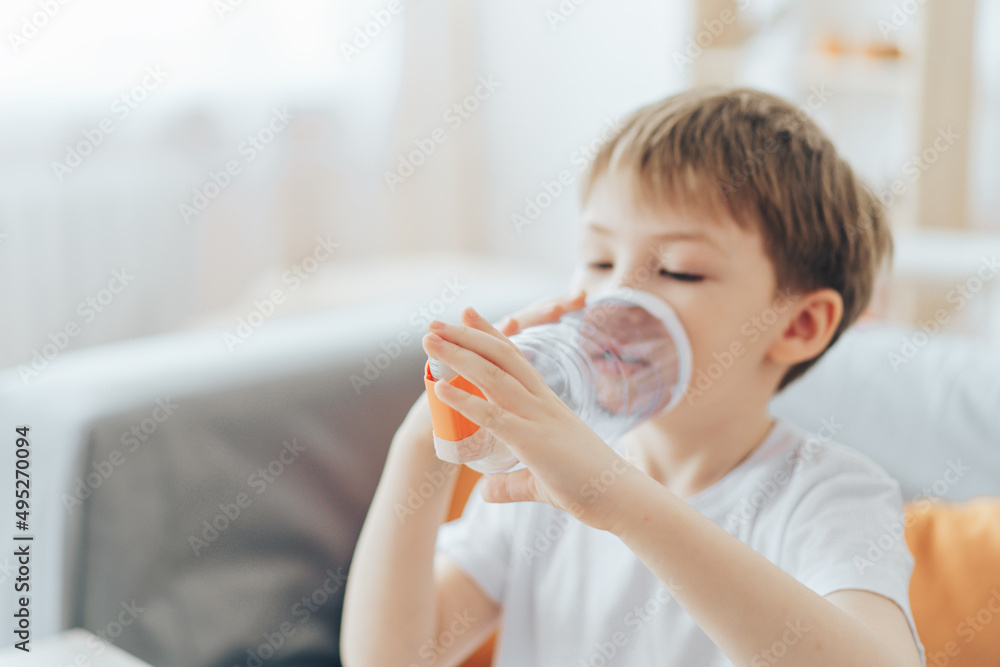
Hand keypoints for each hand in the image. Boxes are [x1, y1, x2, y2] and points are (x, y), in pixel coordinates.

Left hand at [420, 289, 643, 532]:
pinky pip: (493, 416)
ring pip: (493, 378)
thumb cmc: (589, 488)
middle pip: (500, 358)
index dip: (489, 335)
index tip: (466, 315)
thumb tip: (487, 491)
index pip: (515, 359)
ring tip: (429, 341)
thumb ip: (512, 484)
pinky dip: (464, 400)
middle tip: (435, 323)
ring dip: (458, 356)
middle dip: (465, 337)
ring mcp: (538, 420)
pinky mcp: (534, 443)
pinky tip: (439, 389)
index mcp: (547, 404)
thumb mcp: (542, 482)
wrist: (620, 498)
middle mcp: (542, 403)